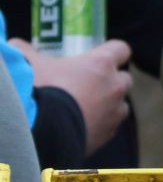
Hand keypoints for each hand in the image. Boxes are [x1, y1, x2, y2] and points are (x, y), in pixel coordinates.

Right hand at [12, 38, 132, 155]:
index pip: (121, 49)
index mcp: (101, 63)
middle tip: (89, 85)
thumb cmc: (38, 91)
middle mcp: (114, 85)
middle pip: (124, 78)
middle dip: (111, 80)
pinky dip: (100, 125)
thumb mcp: (29, 63)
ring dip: (109, 104)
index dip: (112, 52)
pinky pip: (110, 127)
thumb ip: (28, 52)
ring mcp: (114, 112)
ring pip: (121, 105)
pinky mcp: (108, 134)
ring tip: (86, 108)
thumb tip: (19, 47)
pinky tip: (81, 125)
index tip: (101, 57)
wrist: (39, 130)